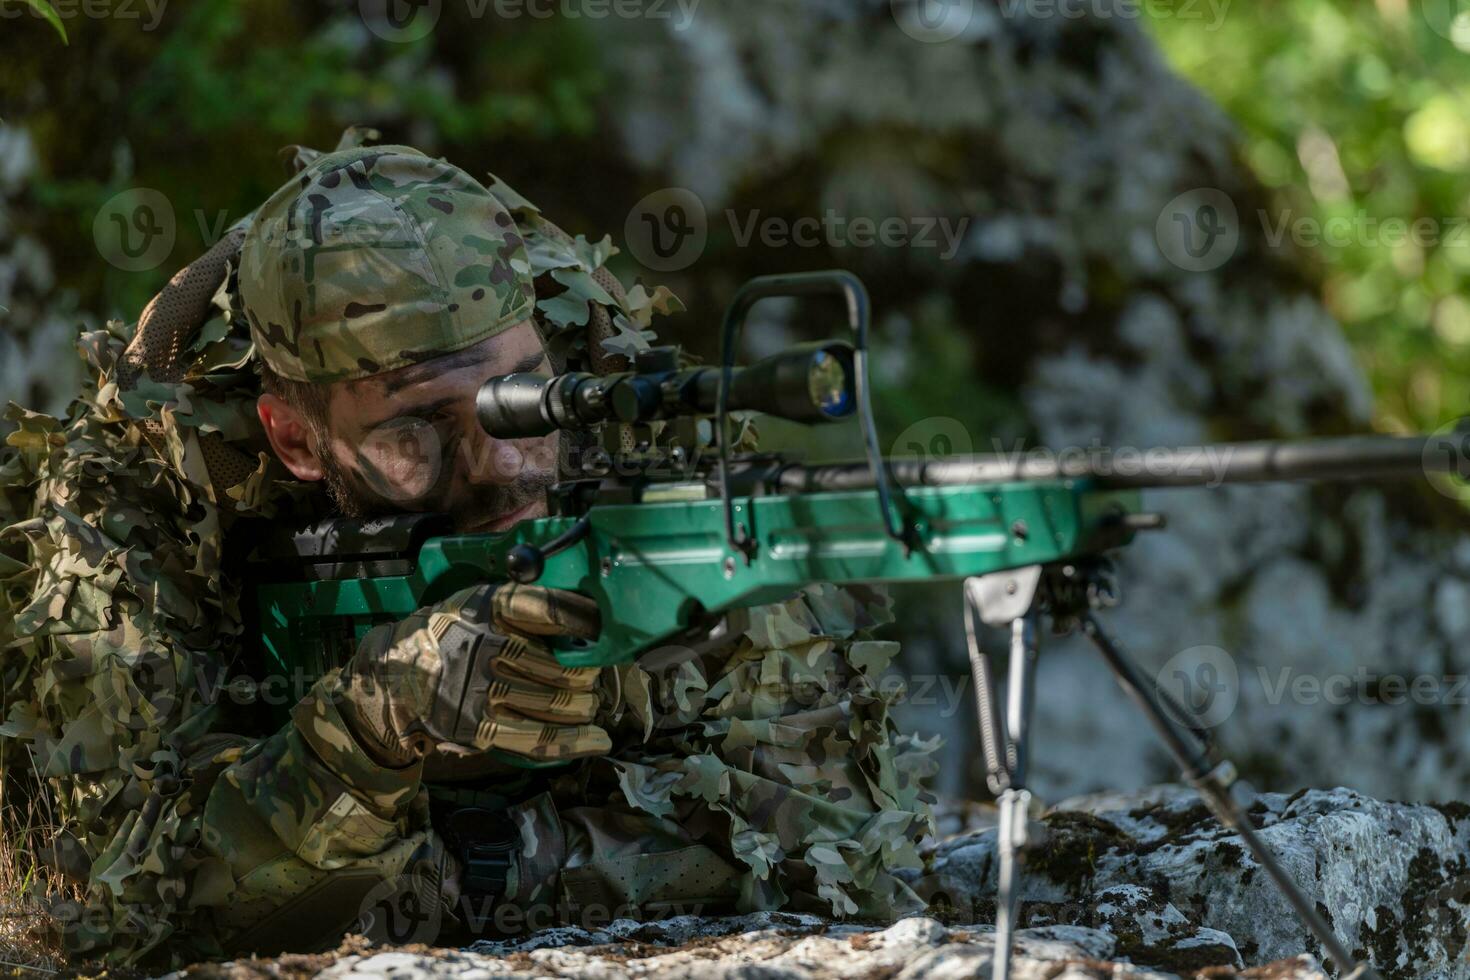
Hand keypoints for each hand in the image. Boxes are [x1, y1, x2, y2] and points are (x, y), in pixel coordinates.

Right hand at [336, 583, 608, 767]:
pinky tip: (597, 740)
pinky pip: (535, 737)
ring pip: (554, 702)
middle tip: (597, 677)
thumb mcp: (479, 602)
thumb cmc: (453, 631)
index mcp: (486, 607)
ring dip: (585, 706)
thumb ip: (525, 606)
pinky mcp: (478, 725)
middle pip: (559, 665)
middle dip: (589, 675)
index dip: (582, 620)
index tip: (603, 630)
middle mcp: (483, 645)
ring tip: (592, 703)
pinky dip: (573, 740)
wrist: (399, 671)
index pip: (544, 608)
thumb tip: (589, 615)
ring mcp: (479, 689)